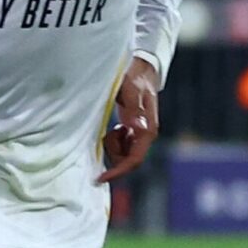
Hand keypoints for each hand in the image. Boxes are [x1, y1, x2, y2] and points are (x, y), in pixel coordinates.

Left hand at [97, 62, 160, 184]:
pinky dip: (113, 141)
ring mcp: (140, 134)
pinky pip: (122, 146)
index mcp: (147, 130)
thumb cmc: (135, 78)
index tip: (100, 178)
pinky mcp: (134, 131)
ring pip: (123, 154)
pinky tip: (113, 126)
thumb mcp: (131, 90)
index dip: (118, 171)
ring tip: (109, 127)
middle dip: (113, 156)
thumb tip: (137, 129)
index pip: (134, 160)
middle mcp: (145, 136)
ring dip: (112, 146)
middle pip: (128, 160)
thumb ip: (134, 110)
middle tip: (103, 138)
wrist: (141, 69)